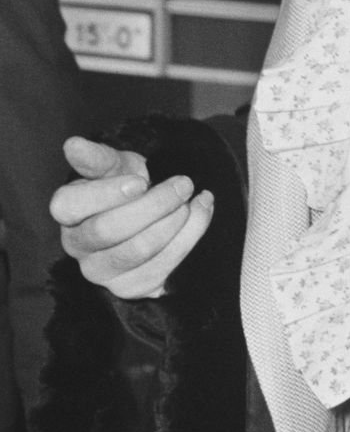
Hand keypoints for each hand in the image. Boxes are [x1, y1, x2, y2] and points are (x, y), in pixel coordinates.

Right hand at [50, 137, 214, 299]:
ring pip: (138, 250)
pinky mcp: (131, 287)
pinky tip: (201, 213)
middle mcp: (77, 245)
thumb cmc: (130, 186)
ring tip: (193, 199)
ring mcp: (101, 271)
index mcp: (67, 212)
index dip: (106, 194)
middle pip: (108, 229)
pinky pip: (162, 268)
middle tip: (184, 184)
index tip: (141, 181)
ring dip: (175, 221)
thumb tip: (73, 144)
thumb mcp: (117, 167)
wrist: (155, 213)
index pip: (69, 205)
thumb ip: (97, 158)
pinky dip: (190, 237)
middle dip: (154, 205)